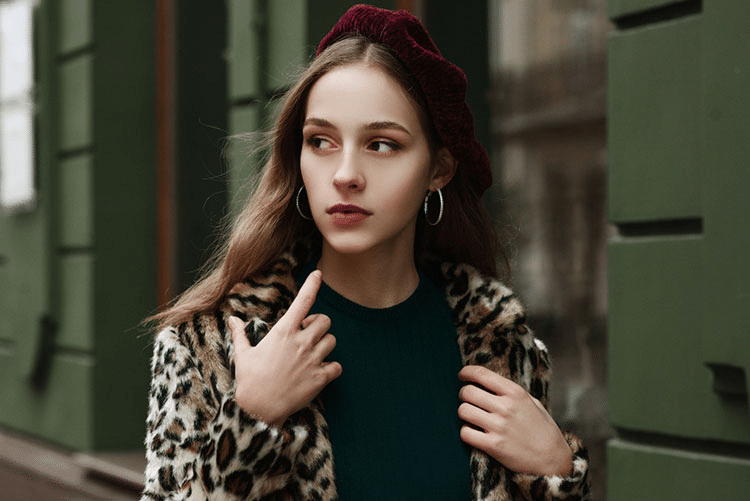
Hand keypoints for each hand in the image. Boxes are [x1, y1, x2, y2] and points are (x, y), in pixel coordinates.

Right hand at [229, 270, 341, 426]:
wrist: (258, 410)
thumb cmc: (249, 381)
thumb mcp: (242, 355)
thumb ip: (240, 334)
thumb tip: (232, 319)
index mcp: (283, 332)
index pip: (302, 301)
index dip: (312, 285)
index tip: (318, 273)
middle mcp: (301, 342)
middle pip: (325, 321)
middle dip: (319, 325)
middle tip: (307, 335)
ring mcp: (312, 360)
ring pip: (332, 341)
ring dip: (325, 345)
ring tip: (312, 354)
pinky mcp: (320, 378)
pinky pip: (337, 366)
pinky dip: (332, 368)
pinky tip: (320, 372)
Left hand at [458, 365, 572, 476]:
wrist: (553, 459)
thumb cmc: (543, 429)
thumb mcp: (532, 403)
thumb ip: (511, 392)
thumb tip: (488, 383)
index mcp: (515, 393)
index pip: (481, 374)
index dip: (466, 372)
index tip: (462, 375)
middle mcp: (505, 407)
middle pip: (467, 391)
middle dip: (464, 394)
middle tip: (468, 399)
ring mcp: (498, 426)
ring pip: (463, 410)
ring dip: (464, 413)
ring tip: (471, 417)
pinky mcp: (493, 446)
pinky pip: (465, 433)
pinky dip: (466, 432)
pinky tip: (474, 432)